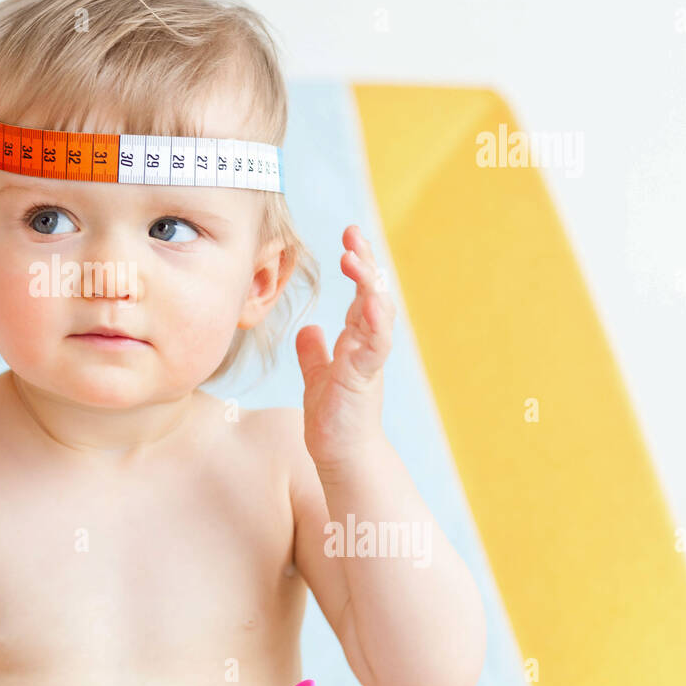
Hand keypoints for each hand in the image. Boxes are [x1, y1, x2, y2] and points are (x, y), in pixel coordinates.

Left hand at [294, 224, 395, 468]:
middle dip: (364, 261)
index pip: (360, 293)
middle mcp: (366, 344)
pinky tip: (371, 301)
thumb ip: (314, 352)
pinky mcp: (366, 378)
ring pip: (377, 313)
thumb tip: (309, 328)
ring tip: (355, 257)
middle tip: (352, 232)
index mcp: (356, 340)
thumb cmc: (332, 418)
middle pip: (372, 293)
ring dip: (368, 284)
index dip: (357, 265)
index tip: (348, 237)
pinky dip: (375, 323)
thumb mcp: (317, 377)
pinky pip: (375, 345)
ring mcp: (369, 360)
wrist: (340, 454)